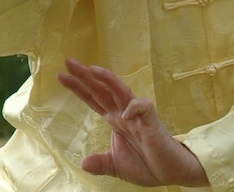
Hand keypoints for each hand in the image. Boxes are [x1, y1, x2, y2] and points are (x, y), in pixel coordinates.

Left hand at [58, 59, 208, 186]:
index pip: (93, 99)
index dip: (78, 88)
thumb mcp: (117, 166)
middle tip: (69, 61)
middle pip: (102, 90)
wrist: (172, 172)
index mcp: (115, 119)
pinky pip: (143, 108)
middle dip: (86, 76)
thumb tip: (83, 163)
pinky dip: (134, 108)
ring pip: (122, 91)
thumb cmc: (148, 164)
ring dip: (108, 80)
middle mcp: (125, 113)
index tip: (60, 76)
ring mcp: (138, 116)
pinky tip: (124, 114)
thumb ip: (100, 163)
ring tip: (93, 70)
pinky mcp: (152, 123)